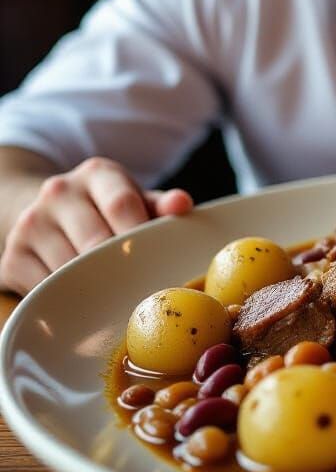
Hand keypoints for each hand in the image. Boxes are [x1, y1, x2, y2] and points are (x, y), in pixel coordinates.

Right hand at [0, 157, 192, 295]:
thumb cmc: (107, 209)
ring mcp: (31, 224)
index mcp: (97, 174)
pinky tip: (83, 297)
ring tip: (115, 294)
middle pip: (95, 240)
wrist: (49, 212)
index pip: (120, 204)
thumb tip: (182, 204)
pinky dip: (66, 298)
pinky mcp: (12, 258)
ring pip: (69, 268)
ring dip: (95, 286)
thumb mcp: (136, 199)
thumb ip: (162, 205)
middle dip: (120, 266)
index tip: (155, 259)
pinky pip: (45, 288)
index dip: (139, 234)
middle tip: (141, 287)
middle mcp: (59, 192)